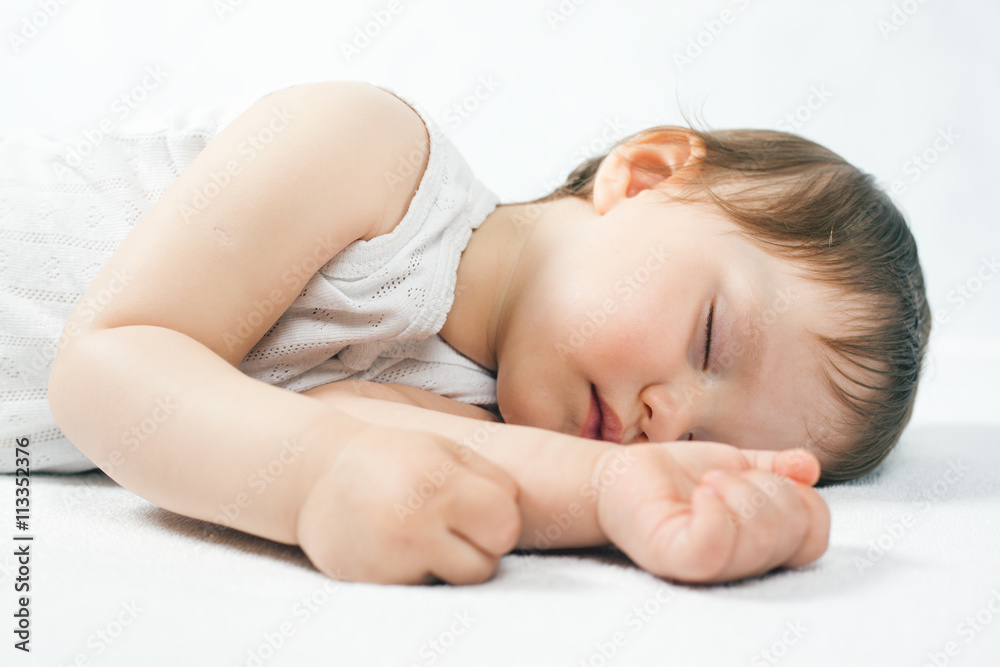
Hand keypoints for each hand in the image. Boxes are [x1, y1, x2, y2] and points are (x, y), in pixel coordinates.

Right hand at [296, 423, 520, 584]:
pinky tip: (397, 547)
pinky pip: (423, 589)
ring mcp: (394, 558)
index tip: (478, 508)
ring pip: (458, 582)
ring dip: (451, 564)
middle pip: (488, 564)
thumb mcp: (444, 449)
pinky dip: (418, 573)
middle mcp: (419, 523)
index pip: (506, 525)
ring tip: (425, 535)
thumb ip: (490, 476)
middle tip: (450, 525)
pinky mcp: (375, 583)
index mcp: (442, 483)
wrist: (314, 473)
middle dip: (478, 547)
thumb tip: (525, 513)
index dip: (498, 519)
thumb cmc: (392, 457)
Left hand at [594, 442, 829, 582]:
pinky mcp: (673, 559)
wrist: (620, 476)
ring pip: (758, 541)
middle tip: (724, 477)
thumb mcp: (738, 464)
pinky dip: (716, 511)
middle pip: (791, 535)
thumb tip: (809, 468)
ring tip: (708, 481)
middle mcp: (739, 564)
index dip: (802, 500)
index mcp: (761, 546)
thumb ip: (776, 468)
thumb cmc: (677, 477)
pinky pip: (713, 548)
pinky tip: (702, 491)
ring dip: (739, 493)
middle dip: (767, 490)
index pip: (815, 536)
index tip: (759, 477)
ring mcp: (707, 566)